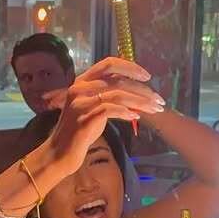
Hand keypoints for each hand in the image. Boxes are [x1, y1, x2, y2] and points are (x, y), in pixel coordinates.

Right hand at [46, 58, 165, 175]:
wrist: (59, 154)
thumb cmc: (80, 133)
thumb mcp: (95, 110)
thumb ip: (110, 98)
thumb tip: (136, 94)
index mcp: (82, 82)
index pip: (108, 64)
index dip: (130, 67)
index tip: (147, 76)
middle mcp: (79, 88)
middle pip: (118, 80)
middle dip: (143, 89)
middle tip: (159, 100)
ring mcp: (80, 103)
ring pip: (118, 94)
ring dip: (140, 102)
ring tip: (154, 110)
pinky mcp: (84, 119)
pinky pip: (110, 110)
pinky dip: (126, 112)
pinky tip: (135, 117)